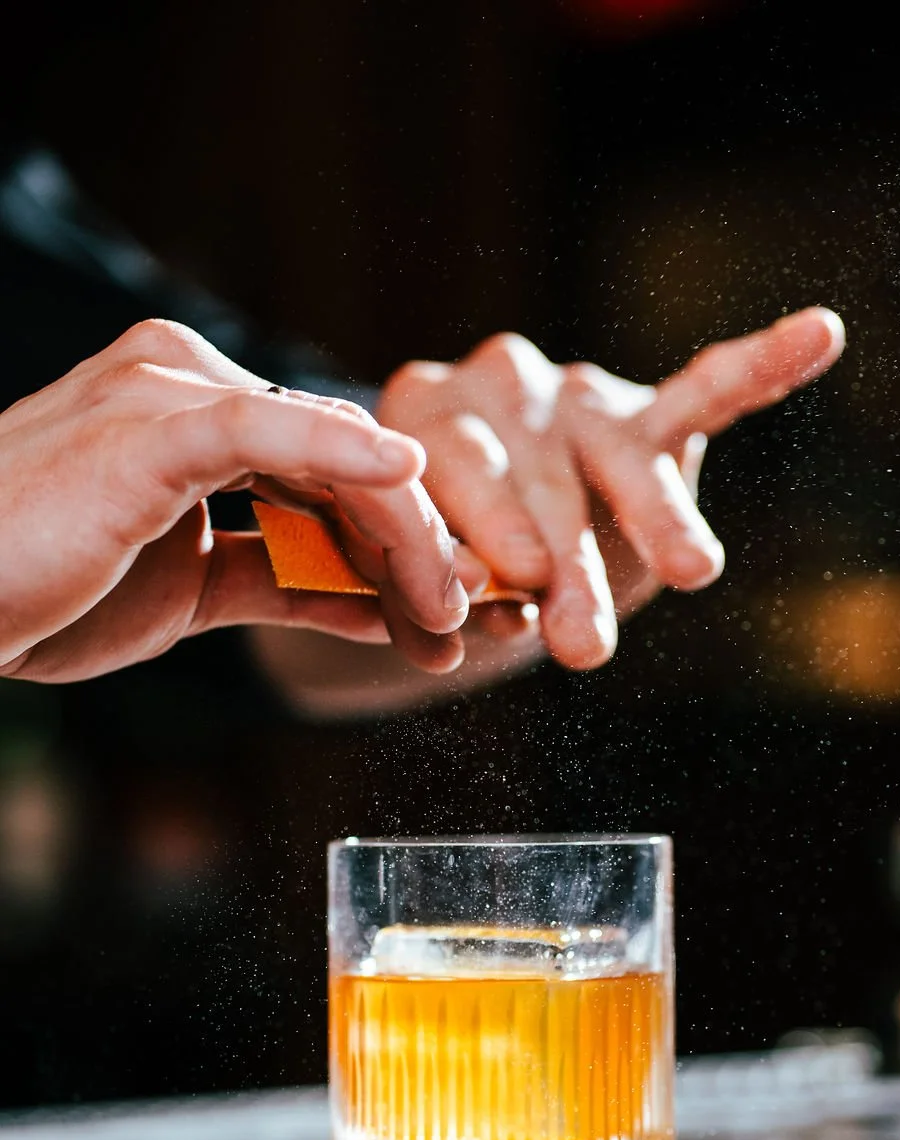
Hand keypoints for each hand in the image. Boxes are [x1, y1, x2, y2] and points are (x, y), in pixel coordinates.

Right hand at [0, 319, 475, 683]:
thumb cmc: (45, 591)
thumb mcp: (191, 592)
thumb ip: (285, 579)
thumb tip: (380, 604)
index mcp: (196, 411)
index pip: (330, 471)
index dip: (402, 542)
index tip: (455, 611)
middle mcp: (188, 381)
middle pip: (344, 461)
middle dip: (420, 545)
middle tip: (477, 620)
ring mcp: (168, 390)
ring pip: (329, 455)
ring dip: (403, 536)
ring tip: (450, 614)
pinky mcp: (150, 422)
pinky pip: (269, 433)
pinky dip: (345, 457)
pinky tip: (409, 486)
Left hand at [377, 308, 845, 668]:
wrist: (481, 548)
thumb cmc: (442, 564)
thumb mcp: (429, 582)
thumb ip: (448, 586)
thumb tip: (479, 605)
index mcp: (426, 411)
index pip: (456, 465)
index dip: (486, 525)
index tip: (516, 582)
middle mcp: (502, 383)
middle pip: (543, 481)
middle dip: (570, 568)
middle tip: (583, 642)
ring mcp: (578, 394)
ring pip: (623, 460)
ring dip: (659, 521)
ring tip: (693, 571)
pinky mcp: (646, 414)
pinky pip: (709, 390)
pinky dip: (764, 365)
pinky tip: (820, 333)